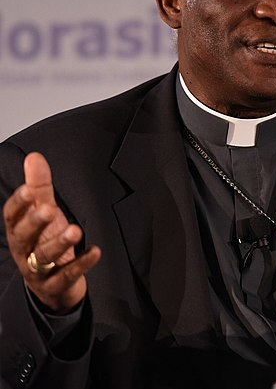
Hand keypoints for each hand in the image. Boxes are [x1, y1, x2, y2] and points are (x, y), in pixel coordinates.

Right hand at [3, 152, 100, 313]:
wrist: (52, 286)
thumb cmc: (45, 241)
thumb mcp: (43, 212)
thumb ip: (39, 186)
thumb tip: (34, 156)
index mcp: (19, 230)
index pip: (12, 216)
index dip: (19, 203)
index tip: (29, 189)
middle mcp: (25, 250)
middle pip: (25, 236)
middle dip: (35, 222)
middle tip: (48, 209)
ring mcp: (39, 270)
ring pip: (44, 257)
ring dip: (60, 243)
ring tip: (76, 230)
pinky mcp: (56, 285)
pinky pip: (68, 276)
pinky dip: (81, 264)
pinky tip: (95, 251)